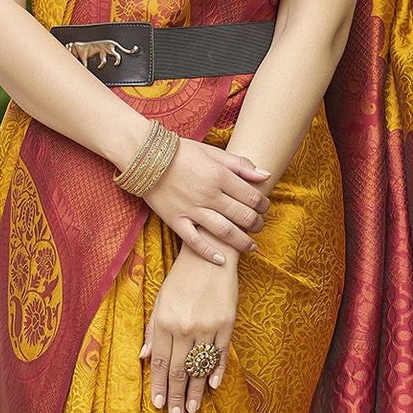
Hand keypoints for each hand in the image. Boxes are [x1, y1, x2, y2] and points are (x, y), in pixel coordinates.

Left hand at [139, 248, 238, 412]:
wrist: (211, 255)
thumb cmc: (181, 278)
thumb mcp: (160, 300)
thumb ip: (153, 329)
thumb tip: (146, 357)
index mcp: (165, 322)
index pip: (161, 362)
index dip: (159, 386)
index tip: (157, 404)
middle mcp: (186, 328)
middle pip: (180, 370)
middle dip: (175, 396)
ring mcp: (208, 327)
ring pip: (200, 367)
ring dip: (195, 391)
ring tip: (191, 409)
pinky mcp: (227, 324)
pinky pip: (220, 354)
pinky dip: (216, 371)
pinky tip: (211, 386)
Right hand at [141, 136, 269, 264]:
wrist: (146, 157)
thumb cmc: (182, 153)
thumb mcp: (213, 152)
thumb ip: (240, 164)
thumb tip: (266, 175)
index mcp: (219, 176)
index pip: (252, 196)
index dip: (263, 204)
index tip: (264, 208)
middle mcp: (209, 194)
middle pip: (242, 216)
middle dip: (256, 224)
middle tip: (259, 226)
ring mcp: (192, 209)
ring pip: (224, 232)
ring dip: (242, 242)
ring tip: (251, 246)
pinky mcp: (176, 221)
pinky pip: (195, 242)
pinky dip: (209, 253)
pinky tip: (222, 260)